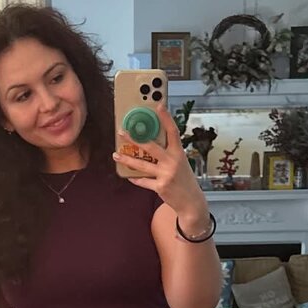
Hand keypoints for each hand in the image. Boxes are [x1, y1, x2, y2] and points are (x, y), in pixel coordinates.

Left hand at [113, 103, 206, 219]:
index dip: (166, 118)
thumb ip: (168, 153)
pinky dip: (135, 179)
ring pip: (142, 164)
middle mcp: (173, 162)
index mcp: (179, 153)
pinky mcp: (160, 187)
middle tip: (122, 132)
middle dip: (134, 138)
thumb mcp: (180, 163)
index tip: (158, 106)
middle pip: (151, 146)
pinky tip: (128, 176)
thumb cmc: (184, 180)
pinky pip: (143, 181)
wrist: (191, 201)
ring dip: (127, 159)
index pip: (172, 131)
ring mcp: (166, 174)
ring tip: (116, 155)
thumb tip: (150, 143)